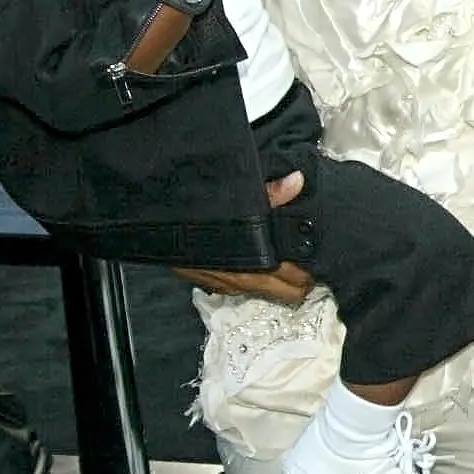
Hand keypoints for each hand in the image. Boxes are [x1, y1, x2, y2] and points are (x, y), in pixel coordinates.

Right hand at [173, 172, 313, 301]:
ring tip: (288, 271)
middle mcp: (242, 277)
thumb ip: (270, 192)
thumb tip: (297, 181)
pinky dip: (253, 282)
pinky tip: (256, 270)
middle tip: (308, 269)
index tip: (317, 263)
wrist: (157, 224)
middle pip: (282, 292)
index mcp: (254, 259)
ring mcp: (224, 283)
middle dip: (297, 284)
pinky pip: (239, 288)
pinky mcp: (208, 282)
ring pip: (261, 292)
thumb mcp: (239, 195)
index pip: (292, 278)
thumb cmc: (199, 210)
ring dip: (276, 284)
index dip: (308, 273)